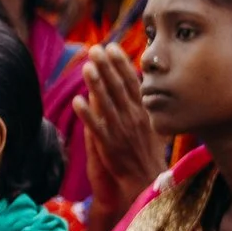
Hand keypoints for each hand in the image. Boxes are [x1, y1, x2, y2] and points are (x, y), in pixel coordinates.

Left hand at [72, 44, 160, 230]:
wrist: (145, 183)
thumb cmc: (147, 153)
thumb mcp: (153, 126)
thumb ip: (144, 106)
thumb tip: (140, 86)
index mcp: (144, 112)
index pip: (133, 83)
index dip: (122, 65)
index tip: (112, 47)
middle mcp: (134, 119)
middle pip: (119, 88)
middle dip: (107, 67)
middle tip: (95, 48)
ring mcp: (121, 132)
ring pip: (108, 104)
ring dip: (97, 85)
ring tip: (87, 66)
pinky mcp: (110, 146)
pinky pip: (97, 127)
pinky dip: (87, 114)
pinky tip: (77, 101)